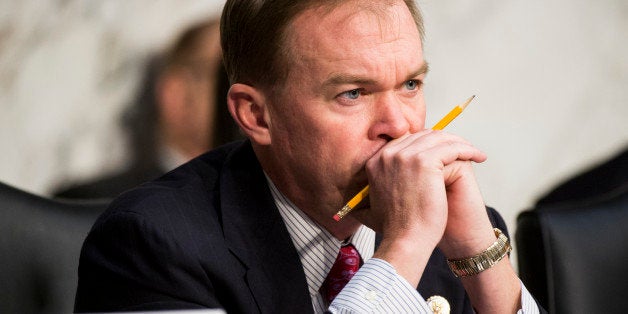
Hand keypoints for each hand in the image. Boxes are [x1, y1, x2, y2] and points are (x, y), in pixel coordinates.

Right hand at [353, 130, 486, 285]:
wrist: (405, 240)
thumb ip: (385, 181)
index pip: (407, 140)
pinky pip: (452, 148)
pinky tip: (478, 157)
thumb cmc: (399, 226)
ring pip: (439, 139)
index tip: (444, 152)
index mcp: (376, 161)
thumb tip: (393, 176)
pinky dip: (467, 150)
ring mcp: (405, 156)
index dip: (428, 144)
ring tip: (473, 152)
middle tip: (462, 150)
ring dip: (459, 143)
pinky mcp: (424, 161)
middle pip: (423, 136)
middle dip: (444, 141)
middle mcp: (387, 154)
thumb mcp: (380, 199)